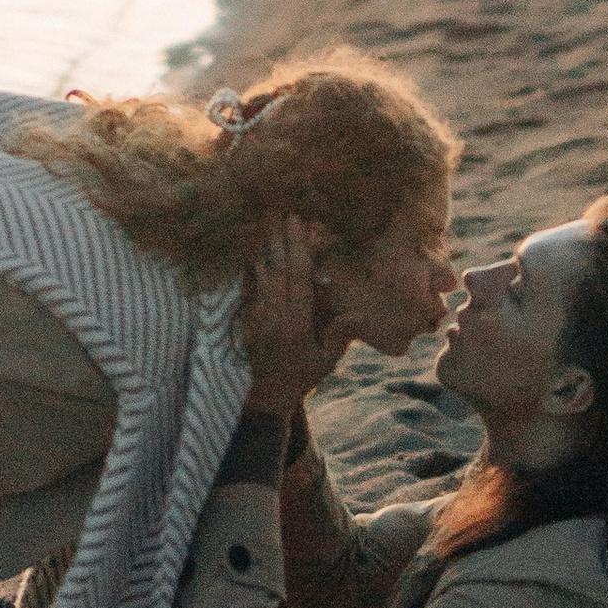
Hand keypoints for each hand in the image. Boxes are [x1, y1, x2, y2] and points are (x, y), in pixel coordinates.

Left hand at [239, 213, 348, 417]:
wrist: (270, 394)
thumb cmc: (304, 375)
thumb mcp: (328, 359)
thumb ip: (340, 334)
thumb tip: (357, 312)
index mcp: (296, 323)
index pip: (298, 279)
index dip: (297, 250)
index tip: (298, 226)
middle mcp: (275, 316)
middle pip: (277, 270)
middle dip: (280, 240)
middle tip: (281, 214)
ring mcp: (259, 316)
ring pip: (262, 275)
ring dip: (266, 249)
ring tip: (268, 224)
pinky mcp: (249, 318)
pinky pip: (252, 287)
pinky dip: (255, 267)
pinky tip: (257, 252)